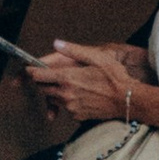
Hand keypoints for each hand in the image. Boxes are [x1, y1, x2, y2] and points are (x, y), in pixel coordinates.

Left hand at [27, 39, 145, 124]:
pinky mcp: (77, 116)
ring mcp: (71, 107)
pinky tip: (81, 95)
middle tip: (51, 75)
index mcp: (67, 78)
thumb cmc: (115, 77)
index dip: (32, 71)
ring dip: (55, 92)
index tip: (30, 68)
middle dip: (44, 82)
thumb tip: (57, 43)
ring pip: (53, 99)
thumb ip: (74, 50)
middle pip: (43, 88)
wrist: (128, 100)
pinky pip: (66, 108)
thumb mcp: (96, 57)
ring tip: (69, 84)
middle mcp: (66, 94)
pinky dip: (68, 101)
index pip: (39, 76)